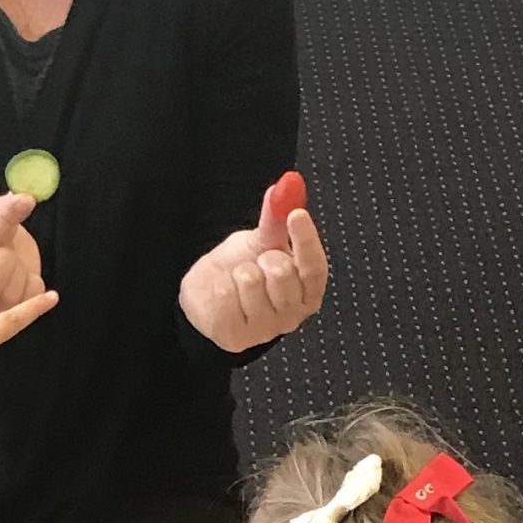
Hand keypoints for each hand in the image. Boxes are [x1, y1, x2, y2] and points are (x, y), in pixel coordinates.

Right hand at [0, 191, 45, 315]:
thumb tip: (24, 201)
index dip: (1, 224)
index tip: (25, 203)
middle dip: (5, 256)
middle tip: (3, 244)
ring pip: (12, 292)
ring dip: (19, 267)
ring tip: (8, 260)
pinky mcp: (8, 314)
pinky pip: (32, 295)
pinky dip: (32, 280)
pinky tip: (19, 273)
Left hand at [178, 181, 329, 354]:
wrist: (207, 295)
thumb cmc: (242, 269)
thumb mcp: (262, 241)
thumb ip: (276, 219)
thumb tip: (287, 185)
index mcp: (307, 291)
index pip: (315, 267)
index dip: (306, 240)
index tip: (296, 213)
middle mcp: (292, 315)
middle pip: (283, 273)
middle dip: (264, 258)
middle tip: (256, 262)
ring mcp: (264, 330)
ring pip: (252, 282)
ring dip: (238, 273)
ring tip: (238, 280)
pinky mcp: (235, 338)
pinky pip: (226, 296)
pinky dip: (219, 286)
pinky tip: (222, 293)